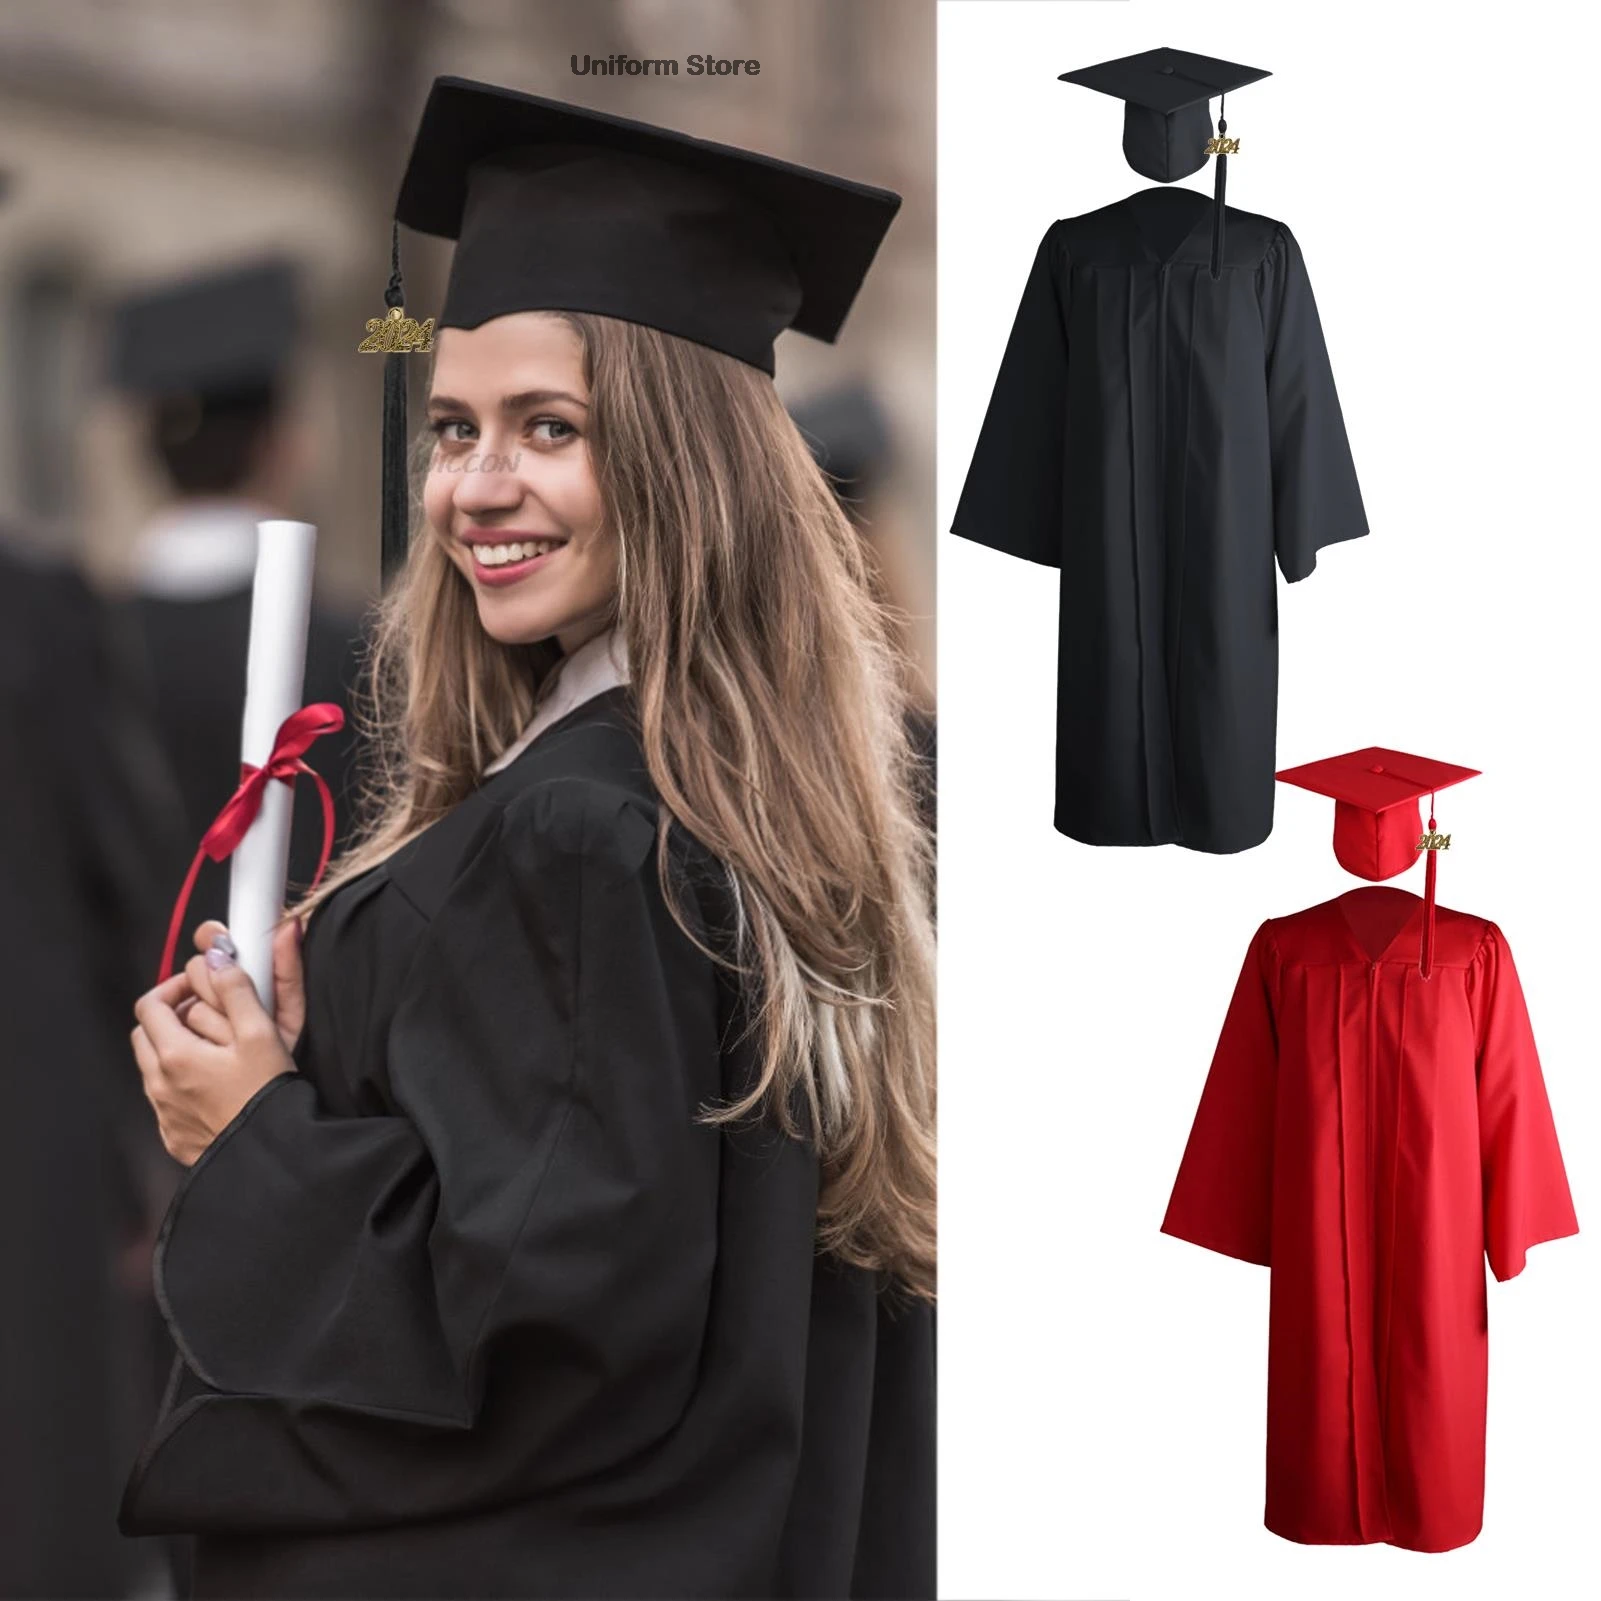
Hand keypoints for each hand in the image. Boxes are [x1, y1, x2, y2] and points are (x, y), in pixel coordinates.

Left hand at [130, 925, 298, 1166]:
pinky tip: (217, 1085)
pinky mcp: (173, 1135)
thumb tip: (218, 957)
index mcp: (175, 1055)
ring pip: (154, 1066)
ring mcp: (164, 1113)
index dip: (175, 987)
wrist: (270, 1158)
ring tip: (216, 1050)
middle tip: (210, 1014)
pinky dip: (182, 1082)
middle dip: (173, 1016)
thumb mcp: (262, 1033)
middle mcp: (159, 1084)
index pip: (151, 1004)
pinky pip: (166, 1098)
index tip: (201, 985)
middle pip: (145, 1033)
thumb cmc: (268, 1096)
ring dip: (176, 1049)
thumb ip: (236, 990)